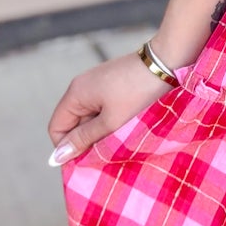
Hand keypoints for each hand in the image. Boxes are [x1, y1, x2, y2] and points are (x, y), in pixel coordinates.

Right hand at [46, 53, 166, 166]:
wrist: (169, 63)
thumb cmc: (140, 93)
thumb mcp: (111, 122)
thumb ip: (84, 139)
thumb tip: (57, 156)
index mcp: (75, 93)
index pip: (56, 127)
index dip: (67, 148)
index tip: (87, 162)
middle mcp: (82, 86)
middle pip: (73, 123)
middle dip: (87, 140)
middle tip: (109, 152)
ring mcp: (98, 83)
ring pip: (91, 117)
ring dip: (102, 131)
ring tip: (122, 138)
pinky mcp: (114, 83)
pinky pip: (104, 108)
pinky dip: (112, 120)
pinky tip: (129, 125)